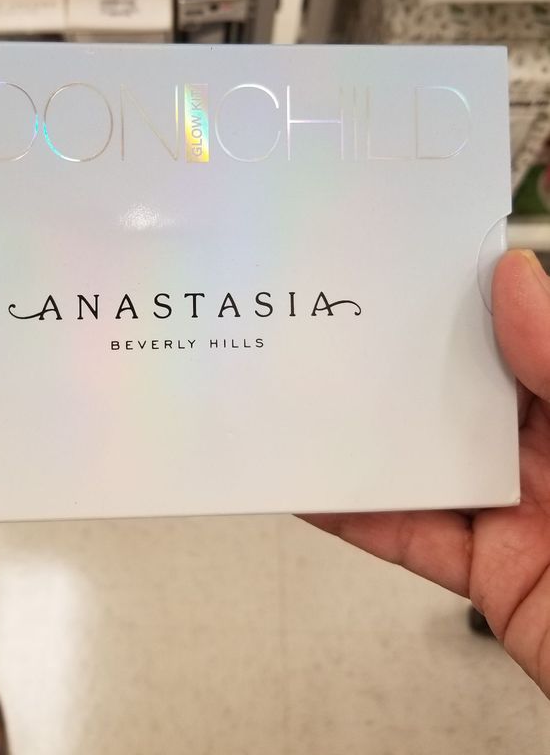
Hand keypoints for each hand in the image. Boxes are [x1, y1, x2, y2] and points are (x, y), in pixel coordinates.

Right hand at [302, 249, 549, 696]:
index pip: (523, 332)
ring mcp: (521, 511)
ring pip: (426, 459)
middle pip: (461, 391)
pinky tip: (314, 486)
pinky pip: (410, 537)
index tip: (408, 258)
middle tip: (335, 317)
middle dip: (399, 356)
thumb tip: (516, 282)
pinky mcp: (491, 573)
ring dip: (366, 433)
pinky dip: (356, 515)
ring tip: (308, 390)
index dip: (470, 294)